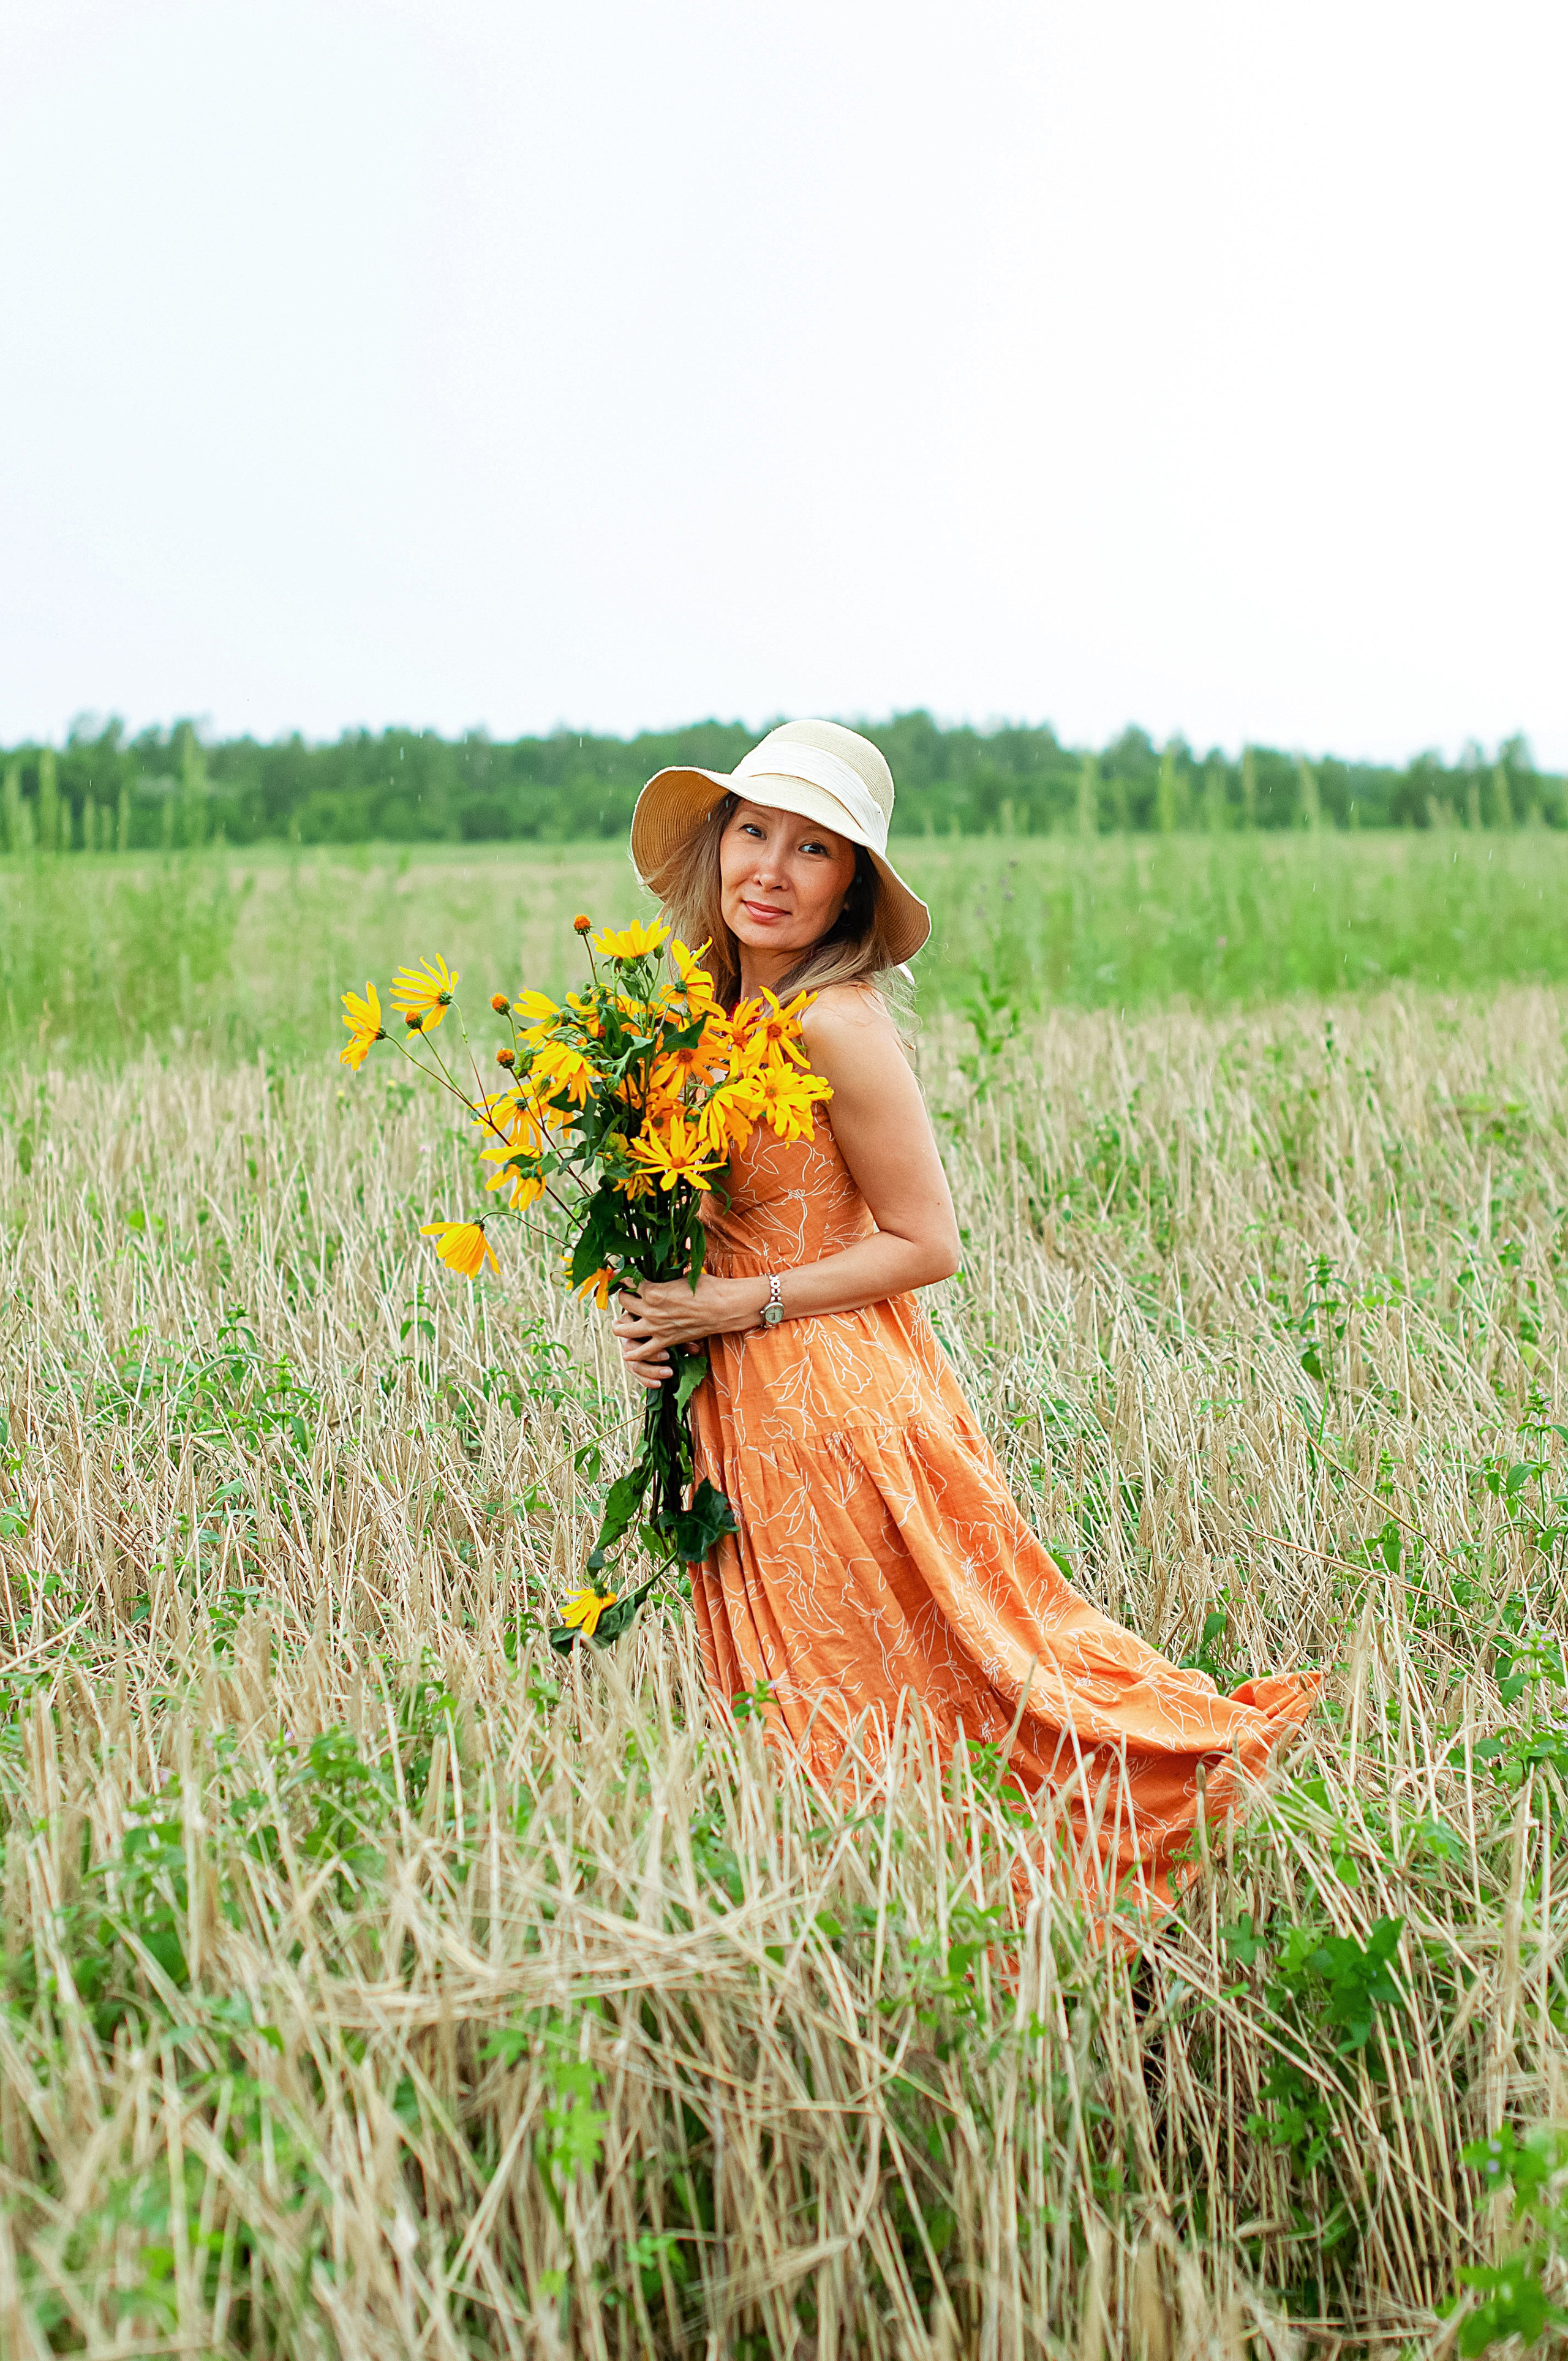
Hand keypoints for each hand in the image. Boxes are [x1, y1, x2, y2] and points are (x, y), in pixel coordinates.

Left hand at [611, 1274, 767, 1390]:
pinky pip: (643, 1352)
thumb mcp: (685, 1273)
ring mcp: (656, 1327)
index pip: (629, 1281)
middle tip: (626, 1295)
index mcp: (653, 1290)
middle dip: (623, 1297)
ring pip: (624, 1329)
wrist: (724, 1307)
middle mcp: (650, 1309)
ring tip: (619, 1322)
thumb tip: (673, 1251)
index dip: (626, 1277)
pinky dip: (634, 1353)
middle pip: (623, 1303)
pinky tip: (629, 1351)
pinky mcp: (665, 1341)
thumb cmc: (708, 1287)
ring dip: (619, 1324)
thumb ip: (671, 1268)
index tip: (626, 1276)